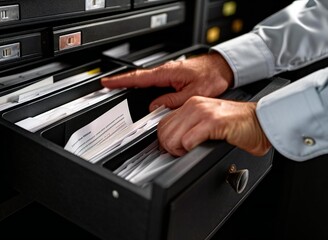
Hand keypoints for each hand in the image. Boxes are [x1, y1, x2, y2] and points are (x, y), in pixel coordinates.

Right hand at [101, 52, 233, 110]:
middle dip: (122, 82)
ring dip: (132, 84)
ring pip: (146, 81)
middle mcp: (165, 71)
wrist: (222, 67)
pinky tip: (142, 92)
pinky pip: (154, 82)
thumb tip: (155, 107)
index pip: (138, 78)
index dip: (121, 81)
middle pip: (138, 78)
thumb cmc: (211, 76)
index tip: (107, 83)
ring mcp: (168, 73)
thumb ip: (171, 101)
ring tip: (120, 90)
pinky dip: (144, 86)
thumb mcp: (192, 94)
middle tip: (108, 87)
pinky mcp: (172, 77)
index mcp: (167, 73)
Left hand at [157, 96, 271, 156]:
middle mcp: (194, 105)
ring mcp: (203, 112)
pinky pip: (188, 141)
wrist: (261, 122)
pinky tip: (201, 148)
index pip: (162, 124)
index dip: (166, 140)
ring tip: (191, 151)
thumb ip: (190, 125)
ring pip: (172, 138)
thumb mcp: (207, 120)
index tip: (174, 148)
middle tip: (183, 153)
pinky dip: (190, 150)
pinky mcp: (213, 122)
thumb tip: (172, 140)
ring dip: (179, 151)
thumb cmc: (238, 124)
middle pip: (164, 132)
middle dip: (170, 148)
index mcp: (191, 104)